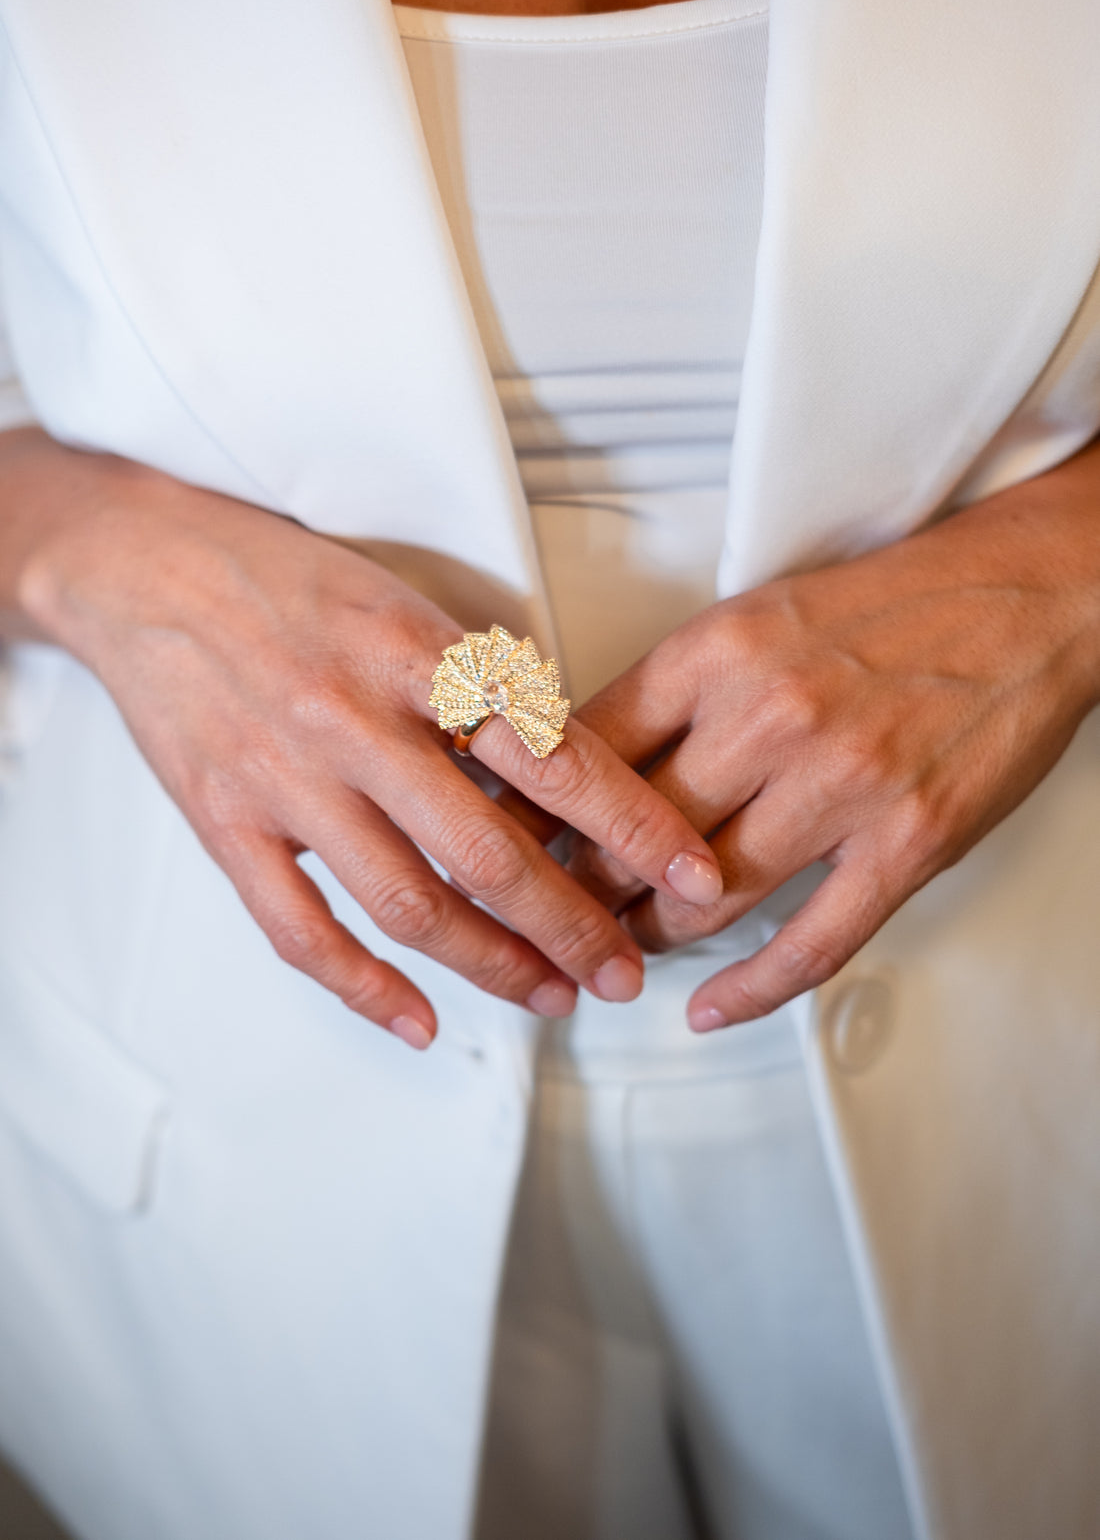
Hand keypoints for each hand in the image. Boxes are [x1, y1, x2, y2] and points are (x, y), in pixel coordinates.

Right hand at [14, 441, 721, 1047]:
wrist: (144, 568)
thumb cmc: (289, 581)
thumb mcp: (405, 602)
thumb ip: (478, 683)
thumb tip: (567, 769)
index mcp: (417, 654)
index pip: (553, 755)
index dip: (635, 827)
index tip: (697, 875)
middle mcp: (358, 722)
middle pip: (490, 853)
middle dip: (575, 925)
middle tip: (628, 971)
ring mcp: (287, 781)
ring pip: (408, 903)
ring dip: (494, 964)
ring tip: (555, 996)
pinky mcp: (226, 823)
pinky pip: (300, 929)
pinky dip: (365, 986)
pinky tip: (422, 1020)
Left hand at [566, 445, 1099, 1029]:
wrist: (1022, 596)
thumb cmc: (887, 607)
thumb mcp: (755, 617)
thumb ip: (675, 690)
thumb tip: (585, 761)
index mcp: (718, 652)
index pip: (585, 751)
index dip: (533, 812)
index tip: (505, 845)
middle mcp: (769, 716)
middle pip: (633, 836)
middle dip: (577, 889)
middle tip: (546, 917)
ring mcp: (842, 784)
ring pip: (707, 895)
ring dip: (649, 935)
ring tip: (618, 950)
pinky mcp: (907, 841)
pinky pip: (813, 941)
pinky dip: (752, 989)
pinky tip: (709, 1007)